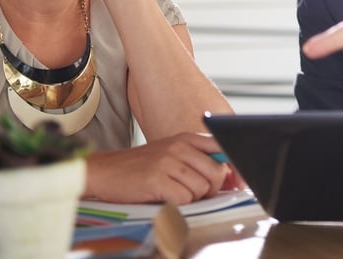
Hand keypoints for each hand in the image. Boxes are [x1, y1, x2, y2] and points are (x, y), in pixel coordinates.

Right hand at [83, 132, 239, 203]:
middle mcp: (180, 146)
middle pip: (217, 172)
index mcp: (188, 137)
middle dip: (211, 189)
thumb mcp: (173, 153)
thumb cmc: (142, 166)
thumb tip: (230, 177)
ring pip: (202, 188)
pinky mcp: (156, 178)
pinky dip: (178, 204)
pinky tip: (165, 197)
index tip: (237, 183)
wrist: (105, 170)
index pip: (223, 148)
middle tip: (196, 193)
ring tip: (175, 192)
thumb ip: (199, 159)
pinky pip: (184, 198)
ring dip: (192, 197)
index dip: (234, 169)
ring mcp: (168, 161)